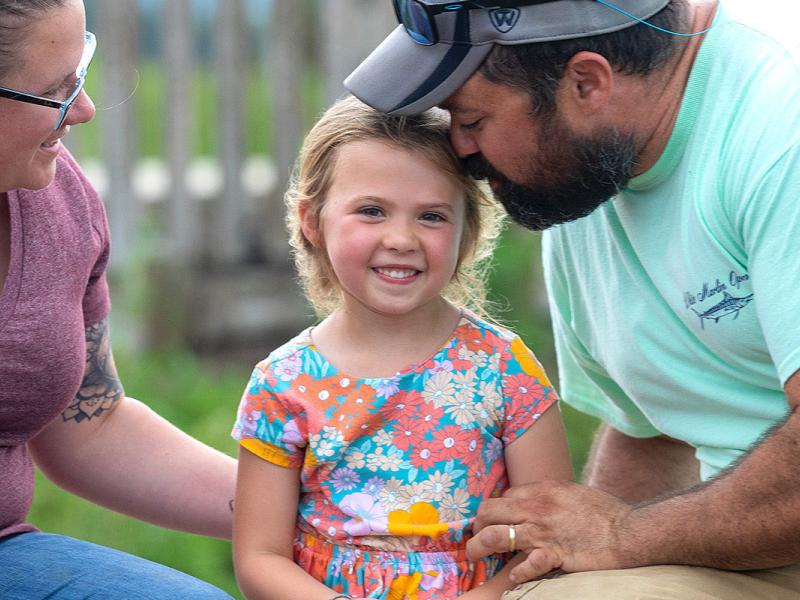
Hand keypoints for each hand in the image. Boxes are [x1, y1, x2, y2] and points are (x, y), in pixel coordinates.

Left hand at [466, 481, 633, 582]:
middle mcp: (538, 507)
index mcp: (544, 489)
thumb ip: (551, 494)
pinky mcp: (555, 554)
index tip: (492, 521)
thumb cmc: (606, 513)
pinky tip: (512, 577)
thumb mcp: (574, 492)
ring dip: (479, 547)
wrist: (632, 532)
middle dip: (477, 525)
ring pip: (497, 535)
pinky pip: (526, 564)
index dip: (494, 510)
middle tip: (474, 537)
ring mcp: (544, 532)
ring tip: (473, 556)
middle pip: (491, 511)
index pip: (504, 496)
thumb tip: (534, 499)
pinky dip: (516, 573)